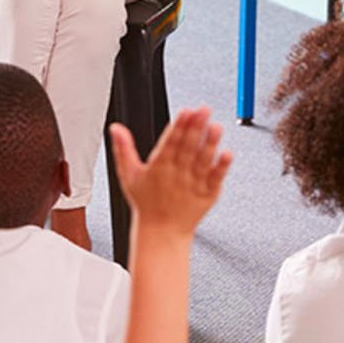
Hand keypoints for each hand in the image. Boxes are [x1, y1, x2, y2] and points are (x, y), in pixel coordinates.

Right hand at [107, 107, 230, 235]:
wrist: (162, 232)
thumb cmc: (146, 203)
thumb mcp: (128, 175)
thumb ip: (123, 149)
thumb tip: (116, 128)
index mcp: (159, 167)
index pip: (170, 142)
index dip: (178, 126)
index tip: (185, 112)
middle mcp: (177, 174)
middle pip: (188, 147)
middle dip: (196, 127)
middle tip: (204, 110)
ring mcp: (193, 184)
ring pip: (203, 160)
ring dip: (210, 143)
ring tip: (216, 127)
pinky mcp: (207, 194)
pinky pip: (215, 179)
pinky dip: (221, 167)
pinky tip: (227, 154)